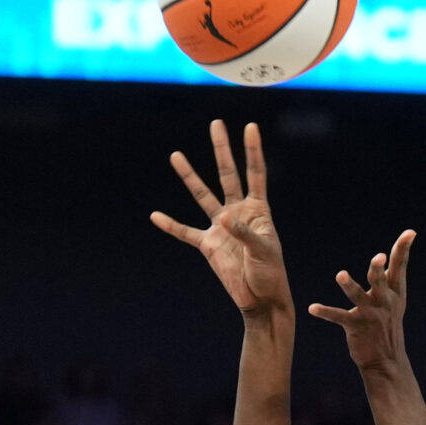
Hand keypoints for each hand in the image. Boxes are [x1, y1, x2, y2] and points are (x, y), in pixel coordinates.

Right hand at [150, 121, 290, 320]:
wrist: (261, 300)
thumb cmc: (270, 274)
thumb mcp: (263, 252)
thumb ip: (245, 233)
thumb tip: (224, 218)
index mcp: (258, 210)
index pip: (255, 174)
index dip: (252, 151)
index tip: (250, 127)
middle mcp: (238, 213)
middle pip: (227, 175)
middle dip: (222, 150)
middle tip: (216, 124)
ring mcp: (221, 227)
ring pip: (202, 196)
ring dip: (190, 176)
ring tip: (176, 155)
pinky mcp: (208, 245)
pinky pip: (186, 233)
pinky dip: (171, 225)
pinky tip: (155, 216)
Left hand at [308, 230, 414, 373]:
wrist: (386, 361)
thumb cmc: (388, 327)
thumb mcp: (394, 303)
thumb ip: (389, 282)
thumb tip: (385, 260)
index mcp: (394, 293)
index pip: (400, 267)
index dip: (403, 248)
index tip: (410, 232)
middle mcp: (384, 302)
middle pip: (380, 281)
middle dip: (378, 270)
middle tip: (378, 258)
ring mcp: (370, 314)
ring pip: (358, 297)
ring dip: (349, 286)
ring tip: (340, 275)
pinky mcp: (355, 326)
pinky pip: (338, 316)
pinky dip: (325, 311)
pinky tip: (312, 308)